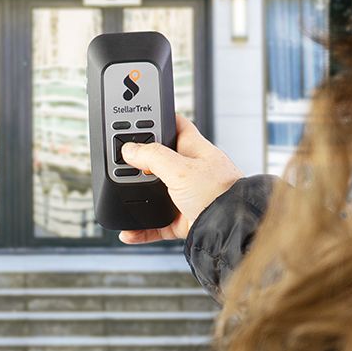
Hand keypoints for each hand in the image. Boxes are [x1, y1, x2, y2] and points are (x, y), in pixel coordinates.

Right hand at [118, 114, 241, 244]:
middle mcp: (192, 171)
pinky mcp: (184, 220)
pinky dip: (142, 227)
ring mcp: (188, 196)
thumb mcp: (181, 169)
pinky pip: (157, 223)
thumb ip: (153, 156)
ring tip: (121, 194)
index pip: (175, 125)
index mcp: (195, 149)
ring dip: (138, 197)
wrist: (231, 230)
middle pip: (159, 160)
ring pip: (156, 193)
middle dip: (140, 163)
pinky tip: (129, 231)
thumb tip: (130, 150)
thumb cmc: (220, 194)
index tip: (136, 120)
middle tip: (120, 162)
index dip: (158, 119)